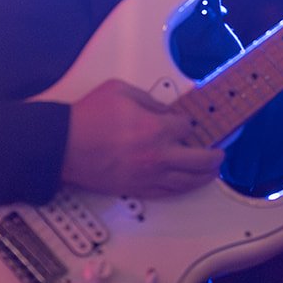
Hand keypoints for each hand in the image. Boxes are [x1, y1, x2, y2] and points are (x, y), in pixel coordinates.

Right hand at [62, 78, 223, 199]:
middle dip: (213, 156)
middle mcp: (157, 156)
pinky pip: (168, 192)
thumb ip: (148, 99)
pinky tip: (187, 184)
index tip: (186, 123)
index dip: (188, 124)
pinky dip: (182, 188)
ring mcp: (148, 175)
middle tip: (219, 153)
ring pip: (186, 181)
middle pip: (198, 160)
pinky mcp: (136, 188)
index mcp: (155, 129)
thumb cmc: (87, 117)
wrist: (63, 146)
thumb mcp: (120, 90)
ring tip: (212, 172)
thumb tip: (164, 110)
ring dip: (204, 176)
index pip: (186, 128)